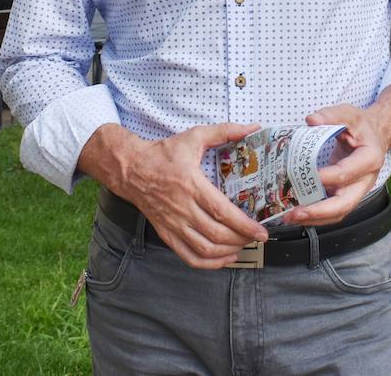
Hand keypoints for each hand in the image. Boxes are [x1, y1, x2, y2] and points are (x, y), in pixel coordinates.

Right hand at [103, 123, 268, 268]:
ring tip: (243, 246)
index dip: (244, 225)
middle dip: (241, 239)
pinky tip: (222, 259)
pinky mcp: (166, 233)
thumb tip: (252, 127)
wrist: (130, 168)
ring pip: (204, 249)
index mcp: (191, 185)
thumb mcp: (194, 137)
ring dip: (227, 252)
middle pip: (217, 234)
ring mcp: (173, 224)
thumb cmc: (163, 154)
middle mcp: (182, 208)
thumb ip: (224, 131)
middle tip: (256, 237)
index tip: (260, 231)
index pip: (222, 212)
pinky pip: (188, 256)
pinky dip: (208, 263)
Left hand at [282, 104, 387, 227]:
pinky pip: (332, 212)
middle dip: (319, 211)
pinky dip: (315, 216)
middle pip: (345, 204)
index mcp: (370, 159)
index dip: (328, 177)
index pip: (347, 173)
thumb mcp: (349, 113)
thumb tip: (311, 120)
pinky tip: (297, 214)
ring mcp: (356, 191)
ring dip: (314, 218)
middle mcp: (365, 181)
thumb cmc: (360, 126)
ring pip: (338, 213)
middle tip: (296, 212)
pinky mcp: (346, 196)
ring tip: (290, 217)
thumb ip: (331, 114)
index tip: (308, 176)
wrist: (373, 136)